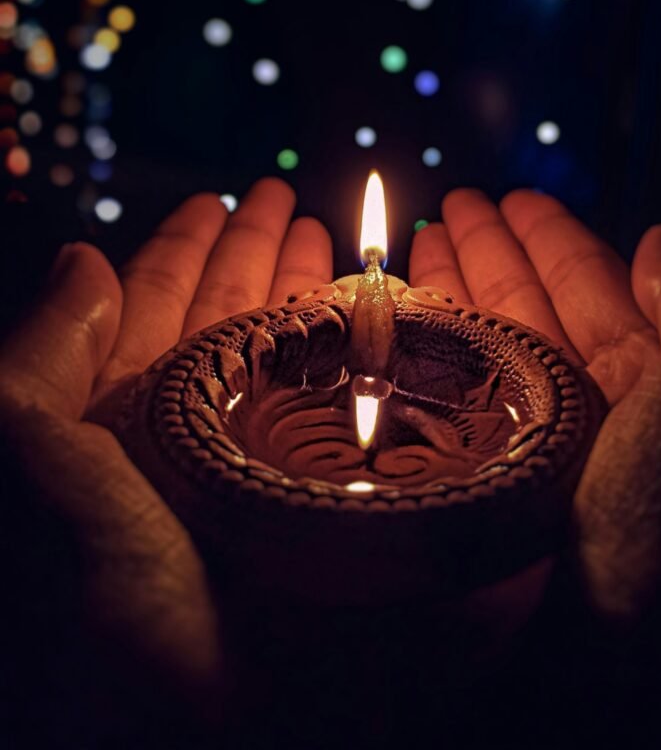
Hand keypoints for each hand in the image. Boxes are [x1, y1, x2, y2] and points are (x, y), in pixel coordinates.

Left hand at [0, 179, 331, 706]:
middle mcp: (202, 438)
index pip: (162, 304)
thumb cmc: (85, 608)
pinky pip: (363, 418)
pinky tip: (394, 326)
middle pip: (238, 322)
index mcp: (129, 418)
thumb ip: (45, 357)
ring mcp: (274, 472)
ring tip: (341, 244)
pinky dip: (379, 369)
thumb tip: (80, 255)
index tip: (222, 195)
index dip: (191, 246)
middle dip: (263, 257)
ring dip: (318, 299)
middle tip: (294, 200)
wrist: (182, 739)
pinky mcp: (338, 509)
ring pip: (301, 361)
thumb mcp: (28, 462)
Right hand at [410, 188, 660, 620]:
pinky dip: (423, 360)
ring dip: (452, 296)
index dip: (550, 237)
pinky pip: (447, 404)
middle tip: (446, 207)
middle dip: (489, 255)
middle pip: (529, 312)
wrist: (604, 677)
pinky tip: (396, 328)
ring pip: (483, 352)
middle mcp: (585, 414)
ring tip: (414, 248)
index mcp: (646, 389)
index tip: (508, 196)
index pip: (592, 288)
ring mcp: (528, 450)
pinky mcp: (478, 487)